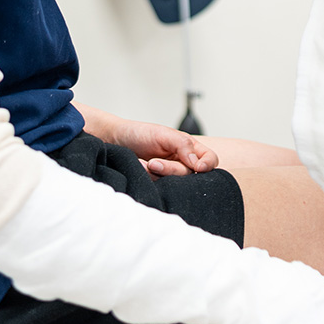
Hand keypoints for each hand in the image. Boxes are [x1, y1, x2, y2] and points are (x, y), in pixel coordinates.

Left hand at [103, 114, 218, 176]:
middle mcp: (182, 163)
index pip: (209, 160)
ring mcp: (169, 175)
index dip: (208, 165)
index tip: (199, 167)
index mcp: (189, 148)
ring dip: (158, 174)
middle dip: (171, 169)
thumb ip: (183, 145)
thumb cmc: (139, 133)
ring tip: (144, 164)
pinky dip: (150, 180)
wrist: (114, 141)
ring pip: (176, 184)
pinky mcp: (157, 185)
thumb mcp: (163, 134)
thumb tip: (198, 162)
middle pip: (191, 175)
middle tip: (153, 163)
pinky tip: (141, 170)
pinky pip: (161, 189)